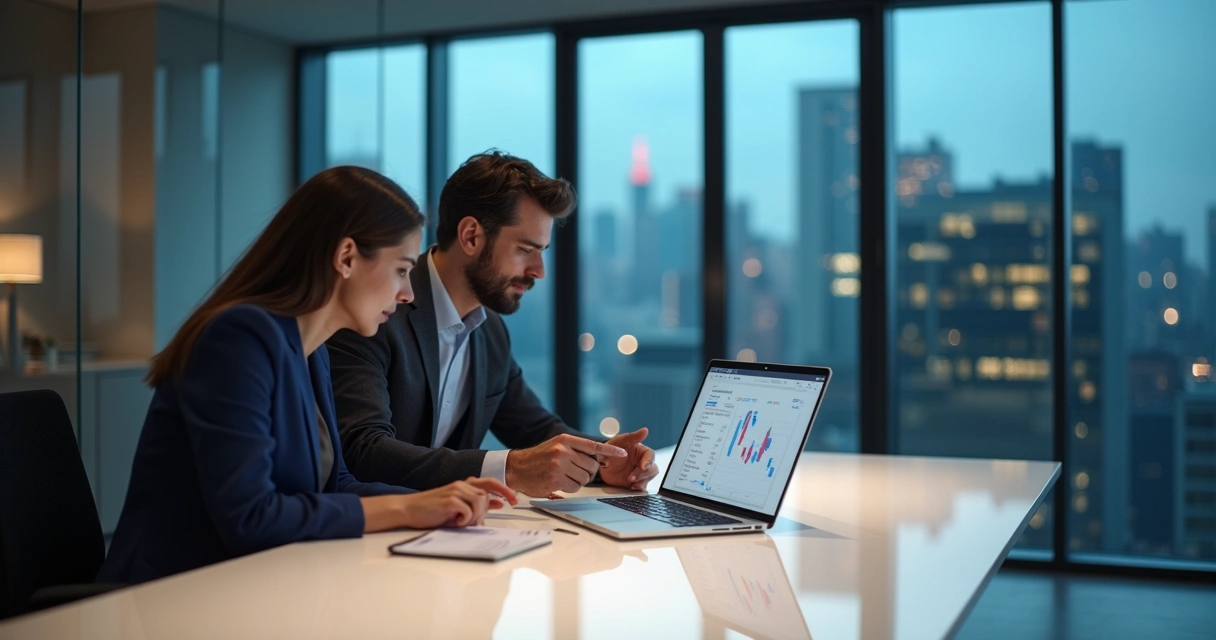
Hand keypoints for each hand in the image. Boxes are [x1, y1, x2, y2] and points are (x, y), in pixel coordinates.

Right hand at [361, 477, 517, 531]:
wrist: (408, 509)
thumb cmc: (431, 510)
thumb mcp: (457, 506)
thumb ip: (476, 503)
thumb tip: (498, 504)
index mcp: (463, 485)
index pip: (490, 483)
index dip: (504, 490)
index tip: (514, 500)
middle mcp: (461, 485)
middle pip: (485, 497)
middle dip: (483, 513)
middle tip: (469, 523)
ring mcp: (455, 491)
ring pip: (480, 503)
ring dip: (473, 517)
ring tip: (459, 523)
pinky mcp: (450, 500)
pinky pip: (468, 511)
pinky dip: (464, 520)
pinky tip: (453, 522)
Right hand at [506, 434, 626, 495]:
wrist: (517, 467)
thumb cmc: (539, 458)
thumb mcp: (557, 446)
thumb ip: (576, 450)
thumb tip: (599, 458)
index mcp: (566, 440)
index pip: (593, 446)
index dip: (610, 451)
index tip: (623, 453)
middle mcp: (563, 451)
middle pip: (592, 466)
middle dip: (587, 472)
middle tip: (575, 472)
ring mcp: (558, 465)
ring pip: (585, 478)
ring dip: (578, 481)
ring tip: (564, 477)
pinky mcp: (554, 479)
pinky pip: (574, 488)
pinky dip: (570, 488)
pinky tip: (558, 483)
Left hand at [599, 427, 657, 490]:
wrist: (600, 465)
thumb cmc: (610, 449)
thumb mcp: (619, 441)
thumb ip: (632, 437)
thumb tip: (645, 430)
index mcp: (641, 451)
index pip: (650, 456)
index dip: (648, 461)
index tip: (643, 466)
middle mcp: (642, 462)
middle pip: (652, 469)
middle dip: (643, 474)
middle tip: (631, 477)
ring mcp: (640, 473)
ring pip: (649, 478)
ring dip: (641, 481)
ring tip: (630, 482)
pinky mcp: (635, 483)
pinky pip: (642, 487)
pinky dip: (639, 488)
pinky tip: (631, 487)